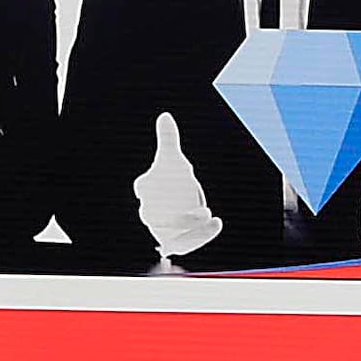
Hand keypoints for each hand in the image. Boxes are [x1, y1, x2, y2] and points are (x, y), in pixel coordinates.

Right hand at [130, 108, 221, 262]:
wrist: (177, 199)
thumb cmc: (172, 176)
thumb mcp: (172, 157)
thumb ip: (168, 139)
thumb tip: (165, 115)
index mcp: (145, 188)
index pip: (144, 188)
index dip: (161, 186)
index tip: (183, 176)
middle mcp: (148, 211)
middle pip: (154, 217)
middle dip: (177, 215)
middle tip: (202, 207)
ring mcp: (160, 229)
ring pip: (171, 235)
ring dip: (191, 230)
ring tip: (210, 216)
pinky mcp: (173, 241)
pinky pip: (184, 245)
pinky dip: (200, 238)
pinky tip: (216, 224)